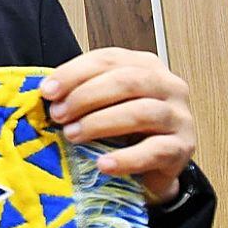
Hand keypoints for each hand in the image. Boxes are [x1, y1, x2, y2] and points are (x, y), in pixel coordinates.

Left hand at [41, 48, 195, 203]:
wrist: (150, 169)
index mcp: (144, 66)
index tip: (46, 92)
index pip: (108, 59)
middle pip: (127, 81)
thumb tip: (45, 93)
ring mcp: (179, 116)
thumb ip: (79, 93)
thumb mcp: (100, 105)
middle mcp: (168, 85)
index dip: (74, 73)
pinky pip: (155, 151)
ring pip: (142, 112)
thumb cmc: (121, 130)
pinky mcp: (183, 148)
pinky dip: (126, 158)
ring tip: (72, 136)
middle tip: (58, 116)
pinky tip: (103, 164)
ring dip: (101, 123)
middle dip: (86, 97)